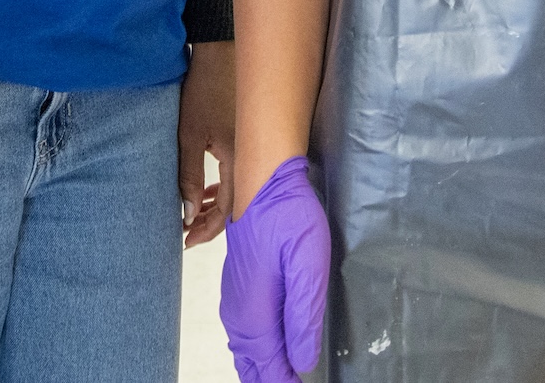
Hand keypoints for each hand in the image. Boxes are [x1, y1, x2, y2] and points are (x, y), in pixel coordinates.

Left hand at [181, 41, 235, 245]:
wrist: (222, 54)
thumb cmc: (204, 92)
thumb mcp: (190, 135)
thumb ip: (189, 176)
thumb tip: (187, 213)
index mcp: (240, 162)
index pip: (228, 211)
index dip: (207, 229)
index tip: (186, 239)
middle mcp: (251, 160)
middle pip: (236, 205)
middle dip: (211, 222)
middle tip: (187, 232)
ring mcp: (250, 149)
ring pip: (236, 190)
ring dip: (215, 206)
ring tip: (193, 214)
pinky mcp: (245, 140)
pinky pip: (236, 175)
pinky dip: (221, 188)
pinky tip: (206, 191)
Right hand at [221, 156, 329, 382]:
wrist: (263, 182)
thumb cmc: (289, 219)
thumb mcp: (307, 266)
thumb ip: (303, 316)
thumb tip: (302, 361)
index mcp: (256, 313)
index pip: (271, 366)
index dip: (284, 382)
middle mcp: (241, 312)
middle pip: (251, 364)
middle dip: (269, 379)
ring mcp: (236, 299)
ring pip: (244, 351)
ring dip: (260, 369)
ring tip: (279, 378)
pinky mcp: (239, 286)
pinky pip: (242, 334)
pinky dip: (253, 353)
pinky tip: (265, 353)